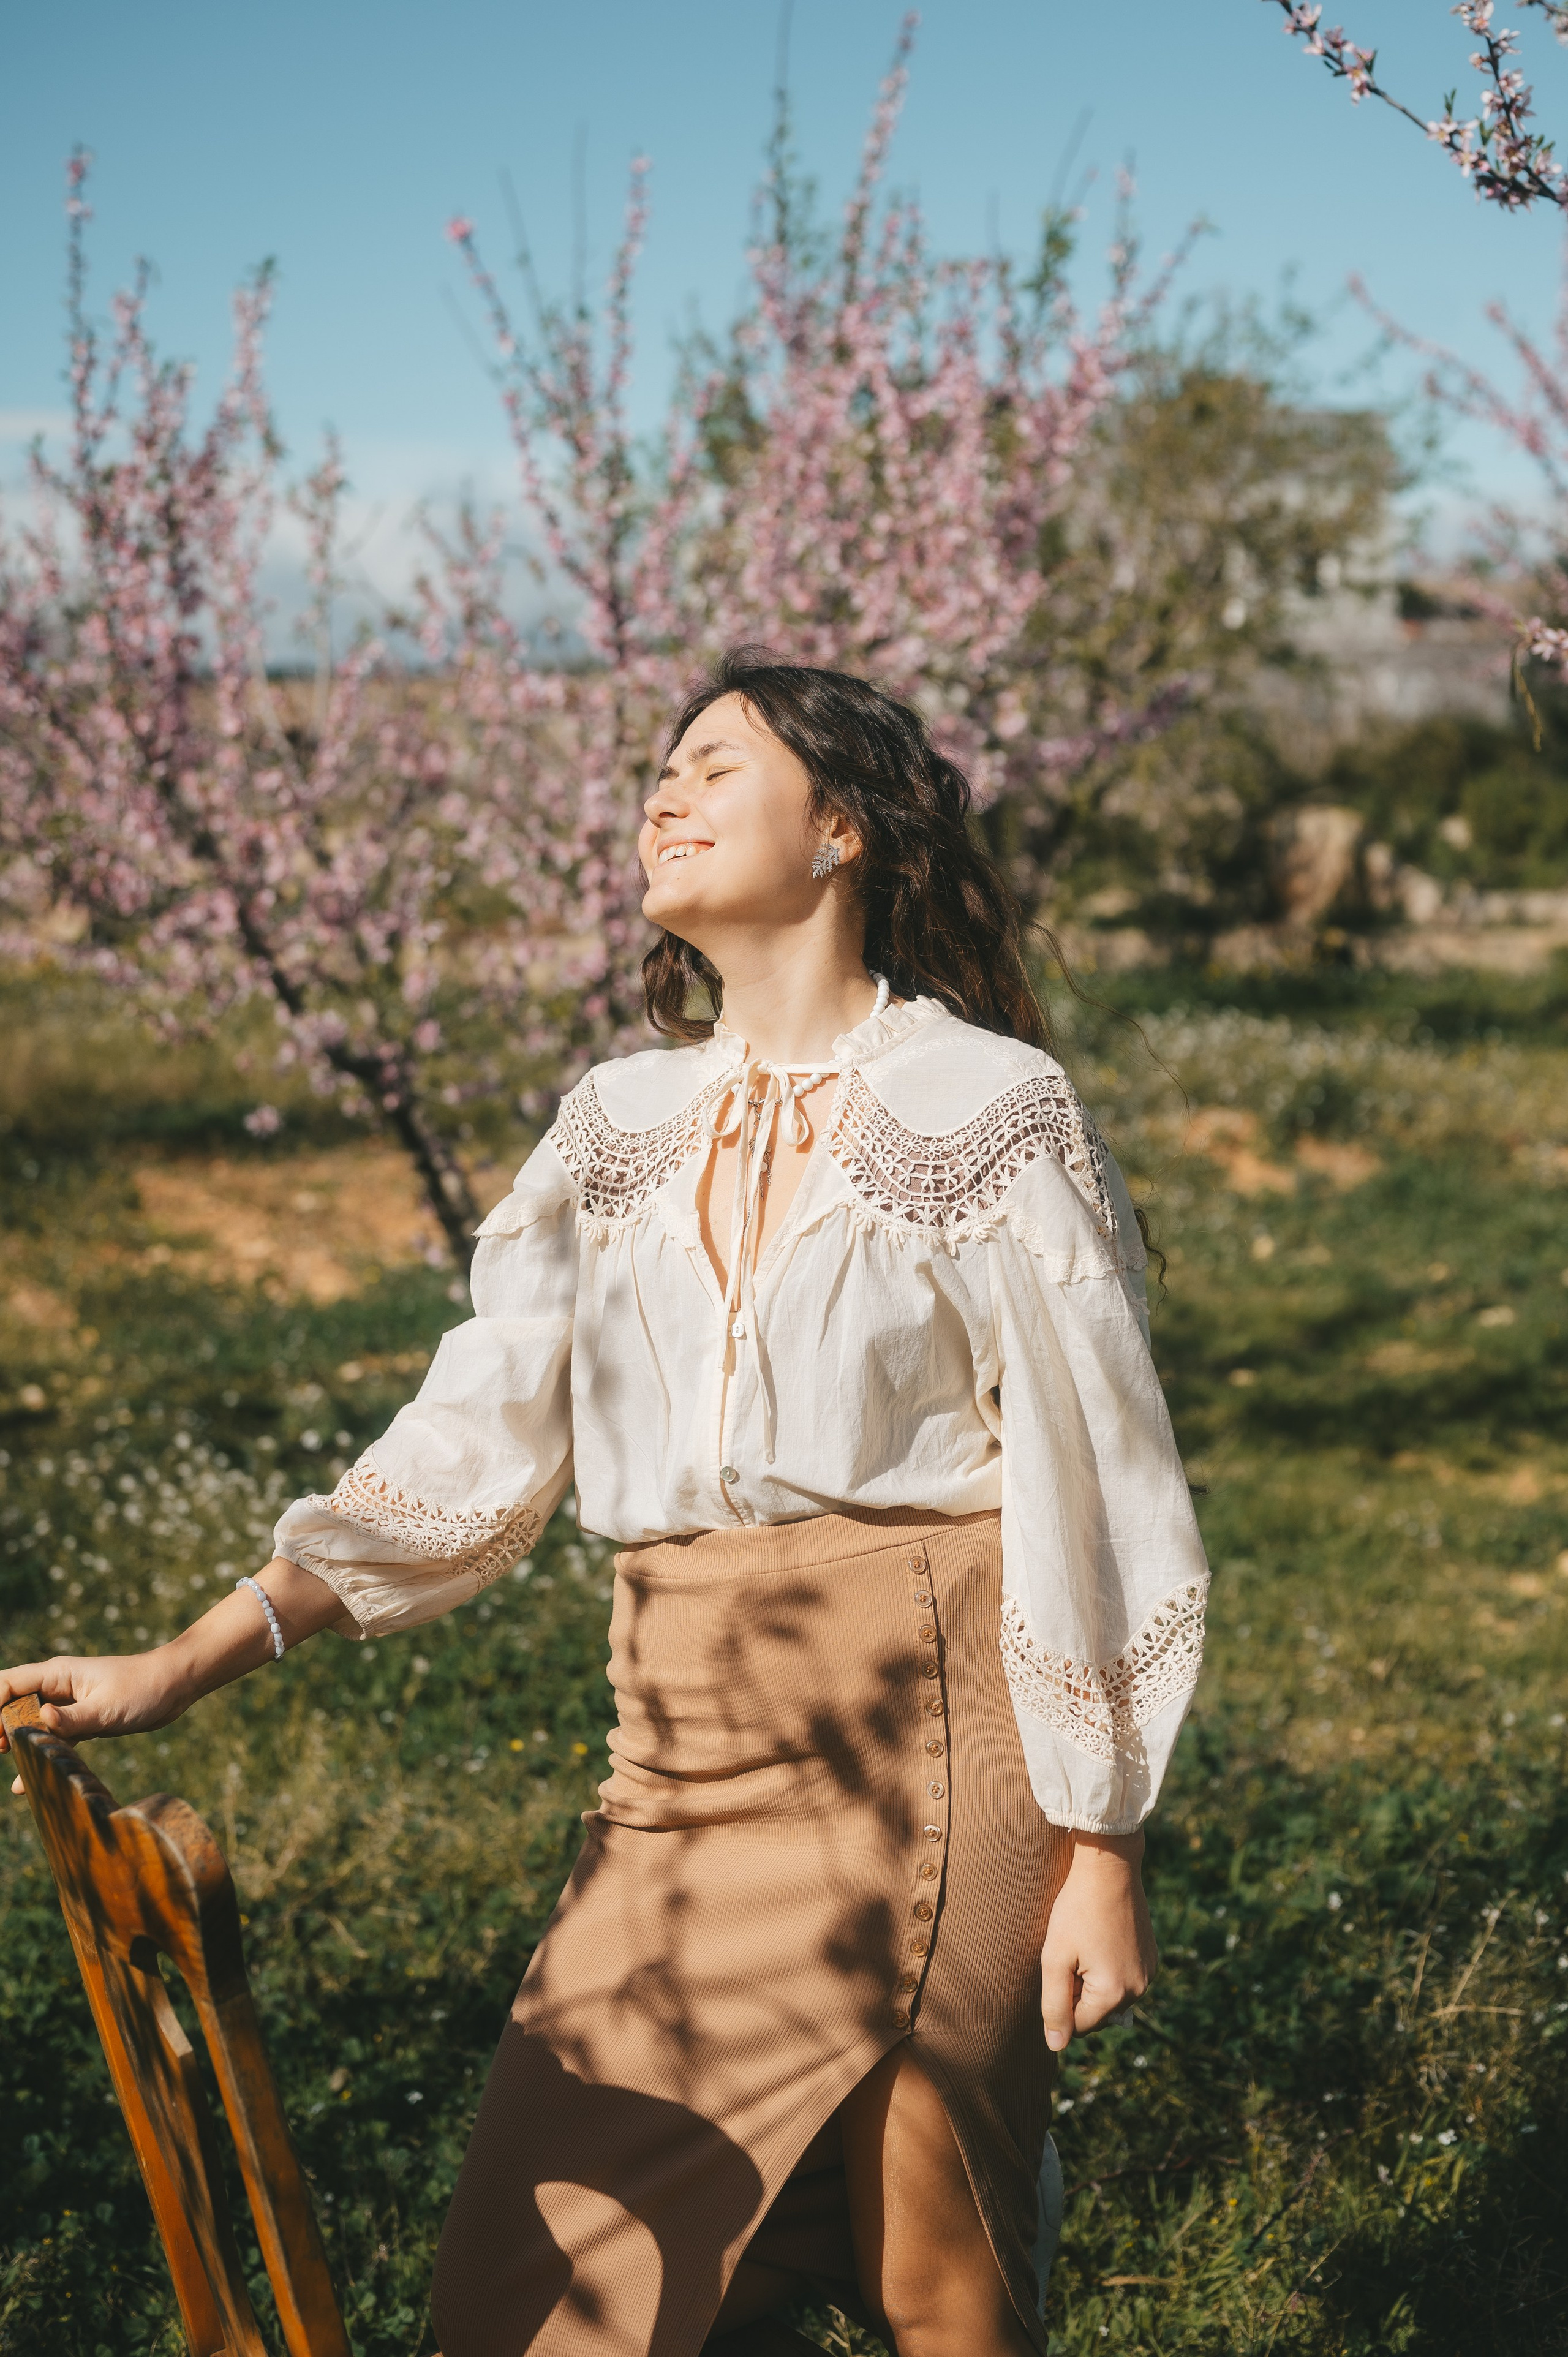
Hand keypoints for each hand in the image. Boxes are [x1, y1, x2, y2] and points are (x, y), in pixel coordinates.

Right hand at [0, 1649, 192, 1794]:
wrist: (176, 1685)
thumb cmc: (144, 1688)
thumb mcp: (107, 1707)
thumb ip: (73, 1718)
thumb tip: (41, 1721)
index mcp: (58, 1674)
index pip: (9, 1684)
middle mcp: (58, 1686)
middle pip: (14, 1703)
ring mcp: (69, 1703)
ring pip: (31, 1722)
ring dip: (16, 1741)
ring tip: (4, 1763)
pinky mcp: (82, 1719)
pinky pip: (52, 1737)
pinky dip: (39, 1755)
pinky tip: (23, 1782)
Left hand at [1039, 1829, 1157, 2052]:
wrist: (1109, 1866)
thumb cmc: (1076, 1909)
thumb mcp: (1055, 1958)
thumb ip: (1054, 2006)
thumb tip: (1056, 2046)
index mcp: (1115, 1994)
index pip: (1079, 2025)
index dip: (1061, 1999)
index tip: (1061, 1965)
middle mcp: (1140, 1989)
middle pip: (1097, 2013)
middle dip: (1079, 1991)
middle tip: (1072, 1951)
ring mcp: (1149, 1972)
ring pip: (1110, 1995)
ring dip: (1093, 1979)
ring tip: (1087, 1941)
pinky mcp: (1152, 1957)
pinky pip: (1124, 1977)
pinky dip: (1109, 1965)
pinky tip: (1101, 1935)